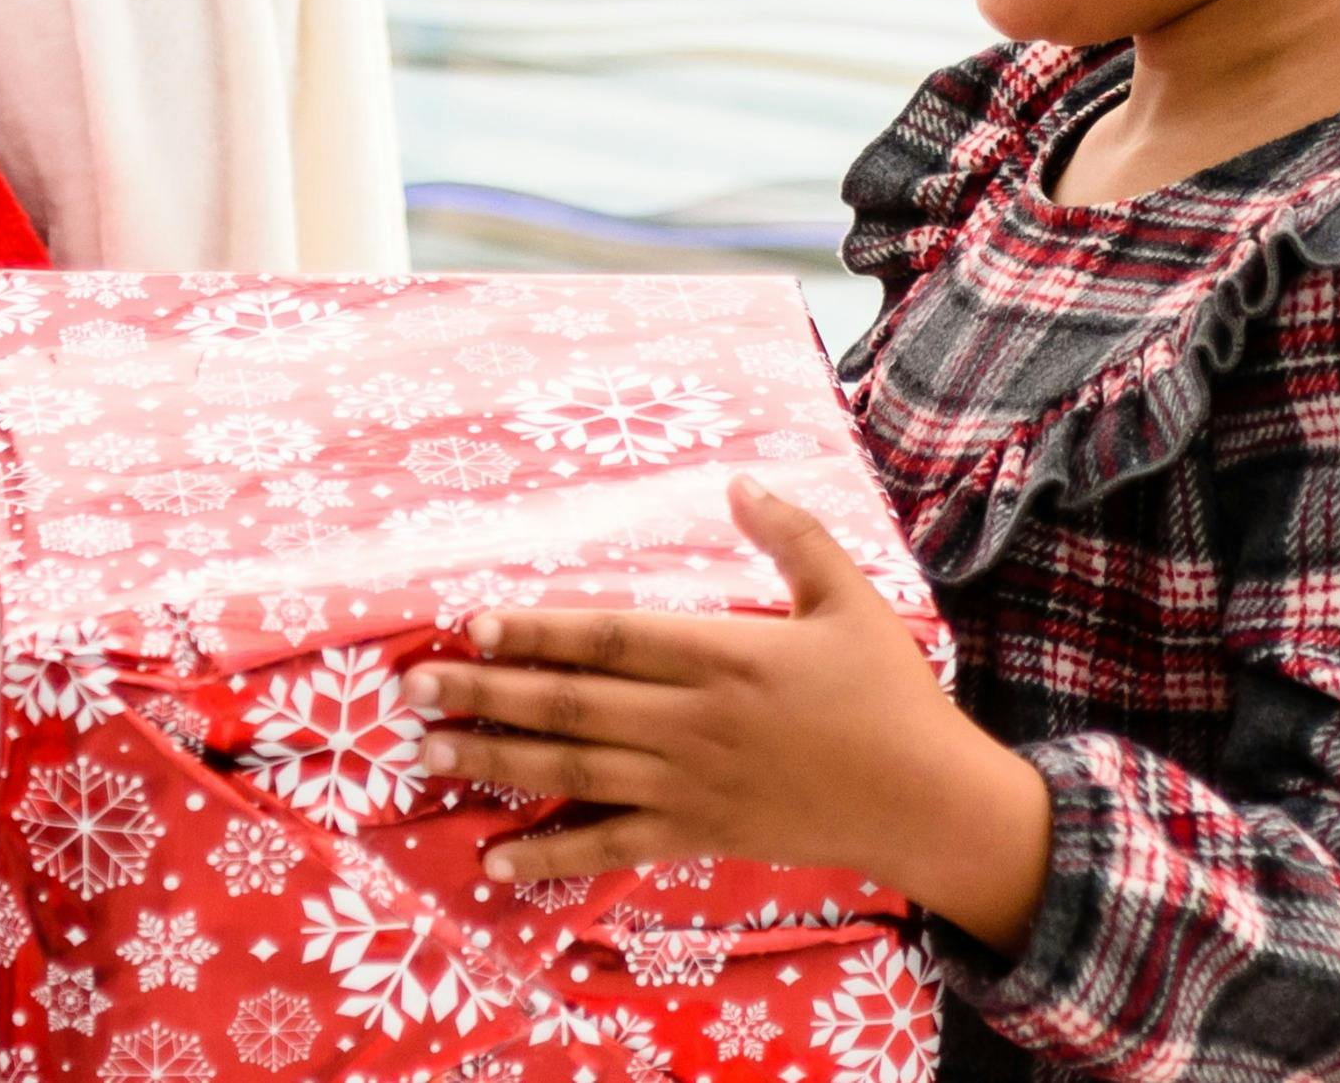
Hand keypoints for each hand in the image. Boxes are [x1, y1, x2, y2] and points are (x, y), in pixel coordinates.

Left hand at [403, 478, 1052, 950]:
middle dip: (486, 693)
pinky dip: (551, 857)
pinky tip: (495, 859)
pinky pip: (612, 847)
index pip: (609, 638)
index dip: (537, 630)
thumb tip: (739, 481)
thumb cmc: (887, 695)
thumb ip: (789, 537)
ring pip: (574, 771)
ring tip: (427, 750)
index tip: (473, 623)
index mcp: (722, 655)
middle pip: (571, 704)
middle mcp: (692, 722)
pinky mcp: (699, 835)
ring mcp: (691, 785)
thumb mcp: (846, 599)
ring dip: (495, 759)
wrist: (927, 802)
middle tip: (412, 688)